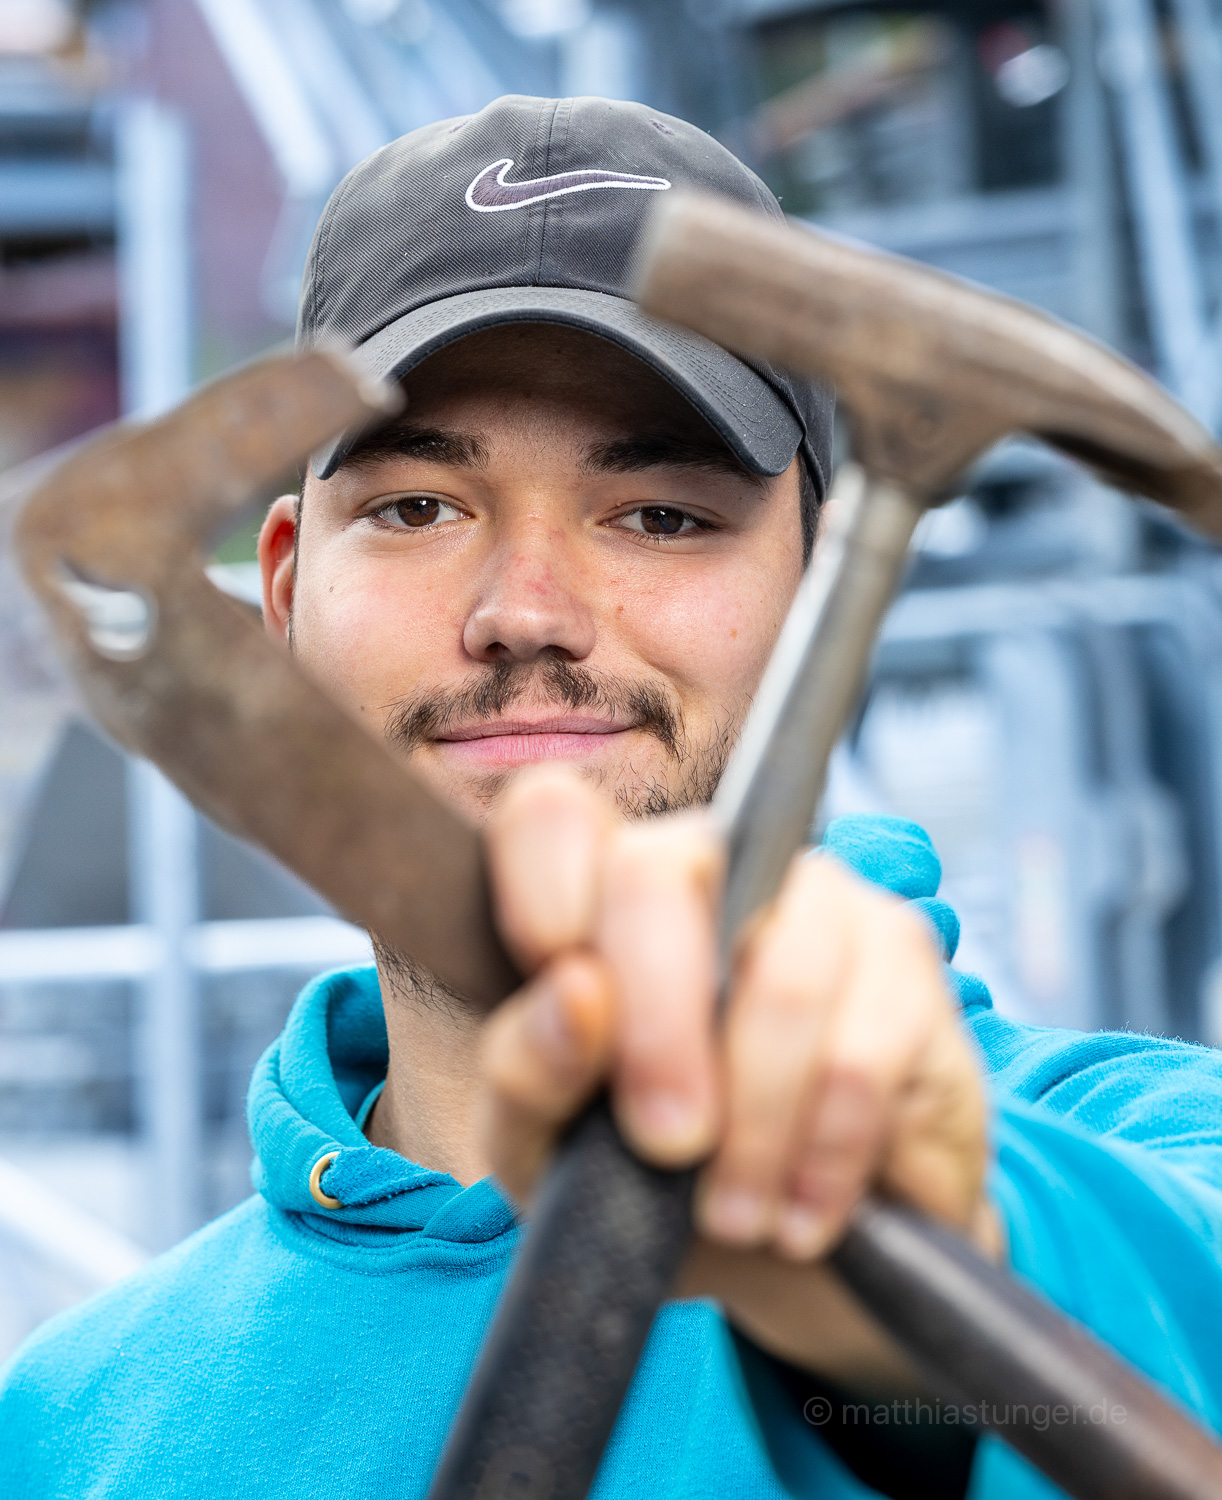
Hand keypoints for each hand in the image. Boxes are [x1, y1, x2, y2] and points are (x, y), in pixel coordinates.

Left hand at [478, 766, 998, 1377]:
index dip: (545, 885)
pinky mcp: (907, 964)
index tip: (570, 1000)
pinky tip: (805, 1211)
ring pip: (779, 977)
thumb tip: (577, 996)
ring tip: (733, 1212)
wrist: (795, 1273)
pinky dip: (823, 1154)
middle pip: (657, 871)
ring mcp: (820, 900)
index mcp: (601, 893)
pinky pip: (862, 1052)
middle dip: (655, 1028)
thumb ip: (528, 1071)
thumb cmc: (651, 1185)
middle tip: (663, 1144)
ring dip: (752, 1126)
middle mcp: (714, 865)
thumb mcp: (551, 1151)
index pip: (553, 817)